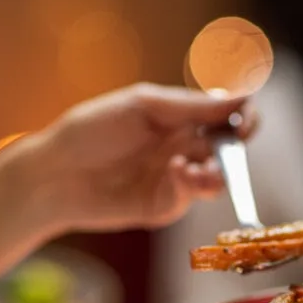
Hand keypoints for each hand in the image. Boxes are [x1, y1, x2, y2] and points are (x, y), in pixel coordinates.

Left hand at [14, 83, 258, 233]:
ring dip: (217, 172)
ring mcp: (175, 178)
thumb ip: (192, 105)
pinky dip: (190, 184)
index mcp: (180, 117)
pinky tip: (176, 172)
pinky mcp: (164, 205)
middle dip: (234, 149)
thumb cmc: (92, 130)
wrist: (56, 173)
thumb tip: (242, 96)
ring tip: (200, 168)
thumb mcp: (144, 106)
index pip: (226, 115)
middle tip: (233, 145)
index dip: (244, 117)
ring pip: (216, 178)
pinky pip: (191, 196)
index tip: (246, 120)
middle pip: (228, 149)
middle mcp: (183, 147)